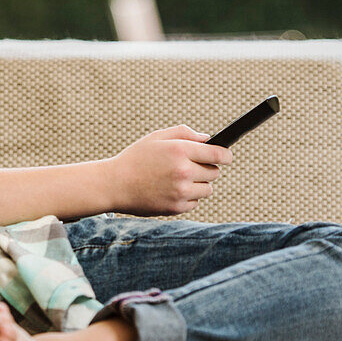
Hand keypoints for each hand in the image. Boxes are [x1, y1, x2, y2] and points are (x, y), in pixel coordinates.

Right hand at [106, 126, 232, 215]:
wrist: (115, 184)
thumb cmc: (136, 158)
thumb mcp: (157, 137)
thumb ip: (185, 133)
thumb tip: (208, 139)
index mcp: (180, 150)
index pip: (218, 154)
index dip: (225, 155)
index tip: (226, 156)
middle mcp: (183, 171)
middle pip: (214, 172)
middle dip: (207, 168)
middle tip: (191, 166)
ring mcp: (181, 191)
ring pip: (207, 189)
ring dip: (199, 184)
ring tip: (180, 179)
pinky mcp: (177, 207)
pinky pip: (195, 201)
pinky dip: (188, 197)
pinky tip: (171, 190)